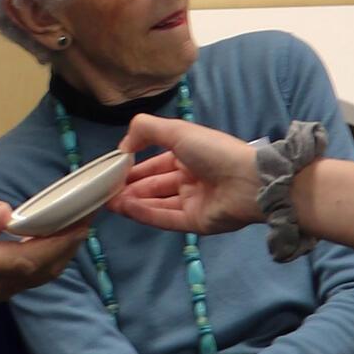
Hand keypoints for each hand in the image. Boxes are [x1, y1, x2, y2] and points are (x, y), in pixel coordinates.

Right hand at [0, 199, 86, 338]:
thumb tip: (6, 213)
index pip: (30, 257)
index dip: (60, 241)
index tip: (82, 221)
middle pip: (43, 269)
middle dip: (70, 243)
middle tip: (89, 213)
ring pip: (39, 275)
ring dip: (62, 251)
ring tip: (76, 221)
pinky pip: (30, 276)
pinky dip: (47, 257)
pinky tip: (52, 236)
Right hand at [110, 114, 264, 234]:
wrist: (248, 181)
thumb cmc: (213, 151)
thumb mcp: (177, 130)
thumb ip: (146, 130)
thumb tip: (123, 146)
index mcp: (189, 155)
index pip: (155, 164)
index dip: (134, 167)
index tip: (112, 171)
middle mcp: (190, 179)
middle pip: (154, 186)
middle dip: (130, 188)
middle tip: (105, 191)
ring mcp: (193, 203)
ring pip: (157, 203)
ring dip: (133, 202)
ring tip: (109, 201)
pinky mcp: (195, 223)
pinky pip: (165, 218)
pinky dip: (145, 214)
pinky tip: (126, 209)